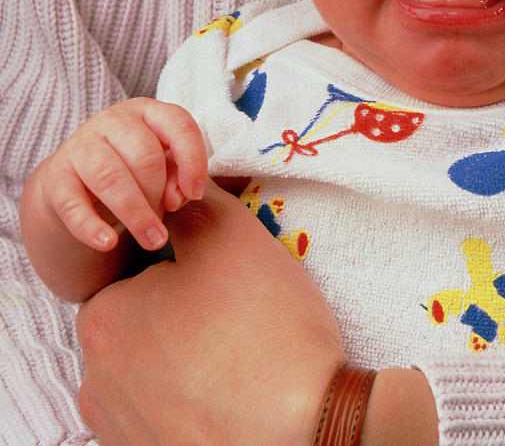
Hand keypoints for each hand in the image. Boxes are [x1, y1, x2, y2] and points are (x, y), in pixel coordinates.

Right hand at [30, 97, 206, 251]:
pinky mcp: (55, 176)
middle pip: (146, 156)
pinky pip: (73, 204)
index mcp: (147, 111)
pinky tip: (108, 243)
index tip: (196, 194)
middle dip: (160, 194)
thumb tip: (178, 197)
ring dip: (137, 215)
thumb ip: (178, 176)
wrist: (76, 182)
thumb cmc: (133, 171)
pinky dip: (91, 227)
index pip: (179, 124)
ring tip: (153, 241)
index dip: (193, 161)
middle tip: (164, 220)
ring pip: (112, 179)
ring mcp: (81, 145)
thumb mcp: (163, 167)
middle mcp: (113, 121)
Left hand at [77, 180, 345, 443]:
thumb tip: (176, 190)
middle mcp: (95, 381)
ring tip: (242, 351)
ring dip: (190, 355)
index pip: (137, 269)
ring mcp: (120, 428)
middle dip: (186, 310)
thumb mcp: (230, 235)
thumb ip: (192, 200)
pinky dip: (196, 397)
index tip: (225, 275)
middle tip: (239, 311)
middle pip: (145, 321)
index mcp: (102, 319)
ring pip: (155, 368)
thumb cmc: (262, 325)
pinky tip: (236, 389)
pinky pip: (168, 410)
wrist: (301, 427)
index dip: (186, 263)